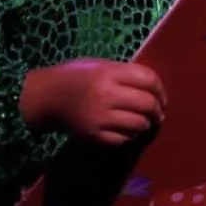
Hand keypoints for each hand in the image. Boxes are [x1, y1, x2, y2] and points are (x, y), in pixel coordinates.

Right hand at [20, 58, 165, 145]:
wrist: (44, 97)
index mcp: (108, 73)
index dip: (160, 88)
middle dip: (158, 109)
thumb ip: (124, 74)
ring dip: (146, 124)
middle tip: (158, 113)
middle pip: (148, 104)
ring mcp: (101, 117)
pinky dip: (130, 135)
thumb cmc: (74, 77)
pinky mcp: (95, 136)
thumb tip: (154, 90)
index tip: (161, 95)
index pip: (149, 80)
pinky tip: (126, 130)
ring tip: (144, 122)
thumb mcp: (98, 66)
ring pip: (139, 124)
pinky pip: (124, 139)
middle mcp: (106, 95)